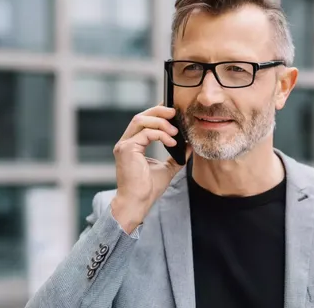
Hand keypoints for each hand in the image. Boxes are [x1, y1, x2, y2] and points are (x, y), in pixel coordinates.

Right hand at [111, 105, 190, 232]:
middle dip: (159, 111)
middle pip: (140, 116)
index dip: (157, 112)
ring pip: (141, 120)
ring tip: (175, 131)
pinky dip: (161, 135)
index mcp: (132, 145)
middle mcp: (126, 143)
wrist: (138, 202)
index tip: (172, 111)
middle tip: (175, 112)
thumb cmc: (148, 189)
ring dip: (160, 122)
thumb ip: (176, 156)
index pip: (143, 121)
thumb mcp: (166, 168)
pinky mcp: (126, 149)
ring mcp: (124, 145)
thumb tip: (189, 145)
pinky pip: (146, 133)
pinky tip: (172, 142)